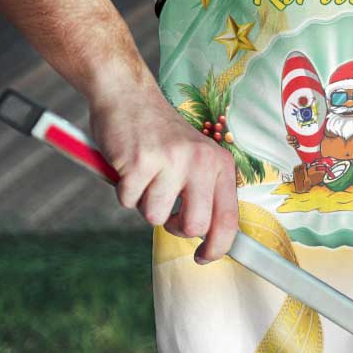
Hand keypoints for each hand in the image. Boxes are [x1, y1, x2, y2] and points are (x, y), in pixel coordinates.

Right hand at [89, 83, 238, 264]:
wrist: (128, 95)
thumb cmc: (160, 135)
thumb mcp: (196, 158)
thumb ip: (205, 192)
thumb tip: (209, 238)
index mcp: (220, 163)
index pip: (229, 218)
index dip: (218, 247)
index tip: (204, 257)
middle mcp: (201, 161)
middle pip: (195, 226)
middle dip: (175, 228)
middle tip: (166, 211)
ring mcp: (171, 161)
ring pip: (155, 217)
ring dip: (144, 204)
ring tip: (145, 177)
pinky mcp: (140, 162)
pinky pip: (128, 202)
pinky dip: (124, 191)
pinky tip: (129, 168)